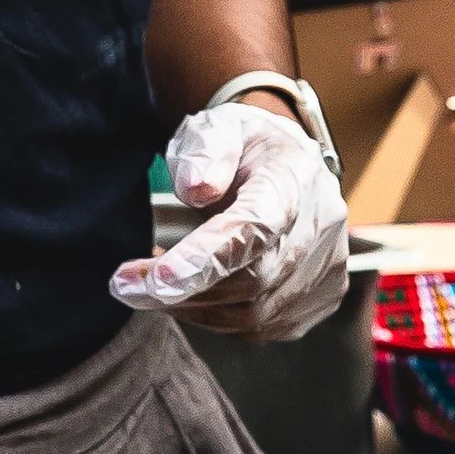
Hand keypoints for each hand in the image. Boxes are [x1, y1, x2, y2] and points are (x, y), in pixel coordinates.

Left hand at [111, 98, 349, 342]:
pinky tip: (194, 295)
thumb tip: (195, 189)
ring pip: (255, 314)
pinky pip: (264, 326)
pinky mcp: (322, 297)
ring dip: (194, 308)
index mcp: (293, 178)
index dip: (204, 259)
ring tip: (155, 286)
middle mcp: (321, 227)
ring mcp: (327, 268)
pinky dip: (220, 319)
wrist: (288, 162)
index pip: (254, 228)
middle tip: (127, 285)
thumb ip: (205, 150)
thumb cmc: (244, 146)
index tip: (154, 280)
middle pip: (251, 281)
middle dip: (182, 292)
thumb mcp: (217, 127)